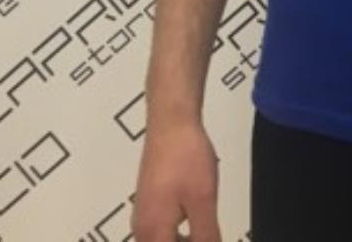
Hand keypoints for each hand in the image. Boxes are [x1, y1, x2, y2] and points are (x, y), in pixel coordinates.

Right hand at [131, 118, 222, 241]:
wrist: (171, 122)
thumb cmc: (187, 159)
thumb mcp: (203, 201)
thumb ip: (206, 235)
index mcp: (153, 233)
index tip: (208, 238)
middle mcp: (142, 229)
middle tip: (209, 236)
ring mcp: (144, 214)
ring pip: (162, 241)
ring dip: (184, 241)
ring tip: (206, 233)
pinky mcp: (150, 201)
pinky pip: (161, 231)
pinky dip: (178, 234)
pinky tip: (197, 223)